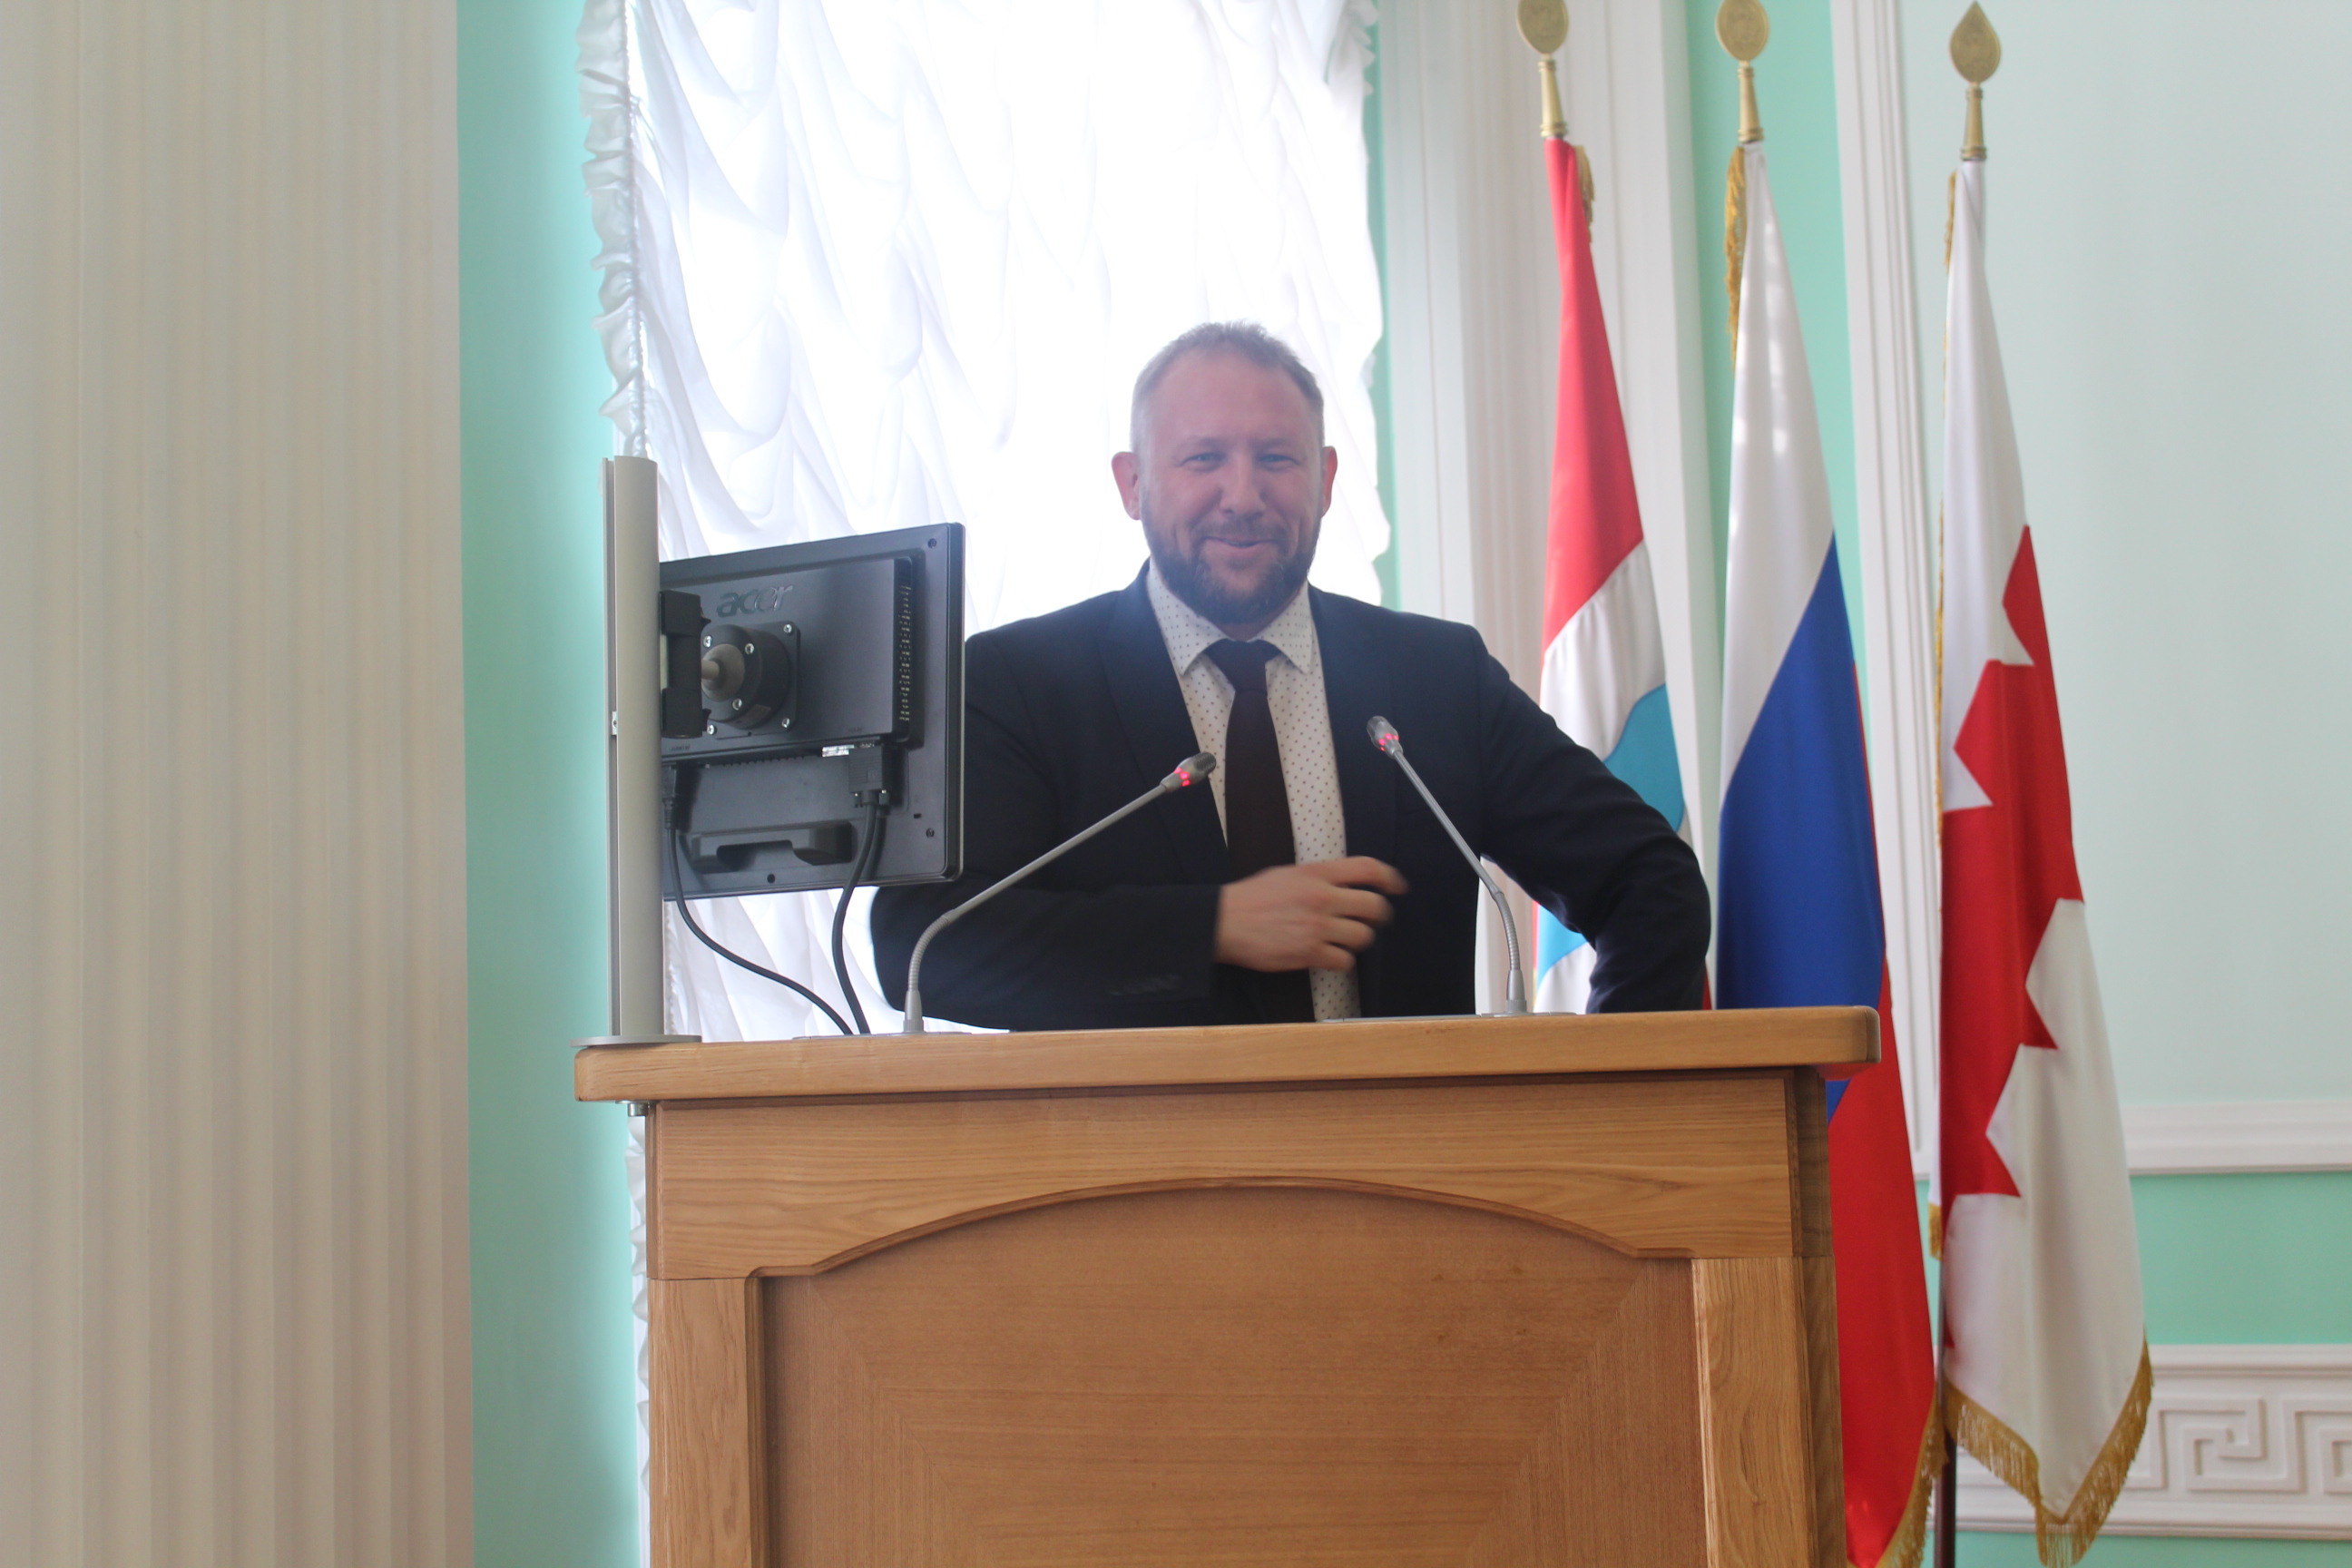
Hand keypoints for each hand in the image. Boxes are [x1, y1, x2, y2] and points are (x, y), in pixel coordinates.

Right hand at [1214, 857, 1407, 972]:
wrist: (1225, 922)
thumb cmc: (1251, 898)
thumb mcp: (1286, 874)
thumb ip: (1317, 878)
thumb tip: (1341, 885)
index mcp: (1317, 874)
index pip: (1367, 869)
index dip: (1389, 878)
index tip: (1397, 887)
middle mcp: (1322, 898)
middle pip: (1374, 907)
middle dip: (1379, 915)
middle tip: (1372, 920)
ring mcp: (1318, 927)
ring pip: (1363, 936)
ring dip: (1358, 940)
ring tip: (1344, 939)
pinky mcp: (1310, 953)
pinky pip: (1344, 961)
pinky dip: (1341, 960)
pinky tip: (1330, 956)